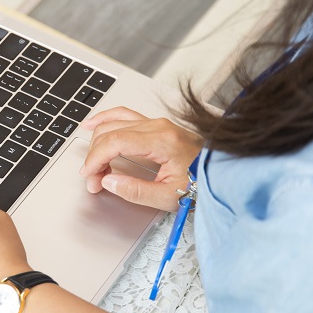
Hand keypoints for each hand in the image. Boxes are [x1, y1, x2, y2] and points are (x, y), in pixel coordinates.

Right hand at [79, 107, 202, 211]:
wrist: (222, 172)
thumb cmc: (203, 183)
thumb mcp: (169, 196)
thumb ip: (136, 191)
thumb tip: (109, 183)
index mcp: (161, 141)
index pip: (115, 142)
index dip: (96, 159)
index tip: (89, 176)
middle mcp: (157, 126)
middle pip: (111, 132)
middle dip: (95, 156)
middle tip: (94, 180)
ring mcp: (156, 123)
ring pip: (114, 123)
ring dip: (98, 143)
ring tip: (92, 164)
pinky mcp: (156, 125)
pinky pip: (124, 116)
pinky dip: (106, 120)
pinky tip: (92, 125)